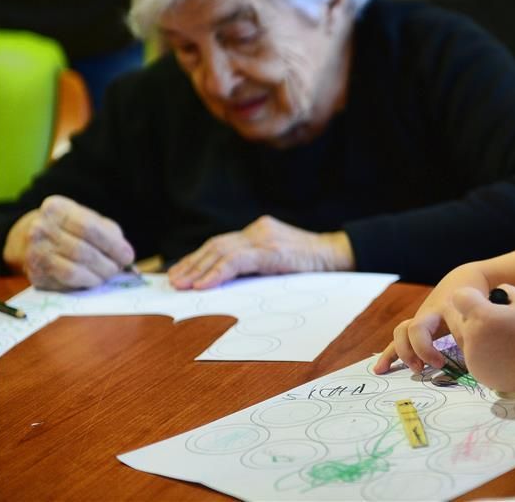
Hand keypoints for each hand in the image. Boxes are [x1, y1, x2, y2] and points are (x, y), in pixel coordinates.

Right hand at [3, 195, 133, 289]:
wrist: (30, 240)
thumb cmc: (69, 229)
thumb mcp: (88, 219)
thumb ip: (109, 233)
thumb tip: (126, 256)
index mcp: (57, 209)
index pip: (90, 228)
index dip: (113, 245)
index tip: (128, 256)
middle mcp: (40, 229)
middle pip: (84, 252)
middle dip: (108, 264)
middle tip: (118, 268)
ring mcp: (34, 252)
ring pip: (75, 270)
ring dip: (98, 276)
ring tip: (107, 274)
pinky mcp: (35, 273)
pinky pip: (66, 282)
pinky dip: (86, 282)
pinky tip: (92, 279)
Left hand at [167, 216, 353, 289]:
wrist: (340, 256)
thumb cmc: (314, 266)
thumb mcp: (280, 263)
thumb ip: (256, 266)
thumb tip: (225, 284)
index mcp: (260, 231)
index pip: (221, 243)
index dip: (198, 259)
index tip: (180, 272)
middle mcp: (259, 230)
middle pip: (216, 245)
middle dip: (192, 264)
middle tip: (173, 281)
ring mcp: (265, 237)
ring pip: (221, 251)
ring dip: (198, 270)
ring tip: (181, 284)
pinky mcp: (271, 249)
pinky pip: (237, 260)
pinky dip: (217, 272)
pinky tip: (203, 284)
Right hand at [373, 263, 488, 374]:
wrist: (465, 280)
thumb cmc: (479, 298)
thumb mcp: (487, 309)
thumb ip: (489, 328)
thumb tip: (492, 358)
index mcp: (453, 305)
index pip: (454, 327)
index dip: (462, 344)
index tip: (472, 357)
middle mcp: (433, 310)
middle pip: (418, 328)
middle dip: (424, 349)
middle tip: (439, 365)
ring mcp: (421, 316)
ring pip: (403, 332)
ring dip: (406, 353)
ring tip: (417, 369)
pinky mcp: (415, 324)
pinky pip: (398, 340)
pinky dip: (389, 355)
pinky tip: (380, 370)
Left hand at [446, 285, 514, 392]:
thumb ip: (505, 291)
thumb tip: (495, 293)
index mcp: (481, 317)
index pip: (459, 297)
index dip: (470, 297)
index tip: (484, 302)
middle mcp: (470, 337)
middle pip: (455, 317)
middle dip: (469, 315)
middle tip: (493, 320)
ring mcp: (471, 357)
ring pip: (462, 338)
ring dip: (474, 334)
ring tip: (499, 338)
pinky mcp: (475, 372)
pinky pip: (470, 355)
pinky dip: (480, 352)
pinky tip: (500, 353)